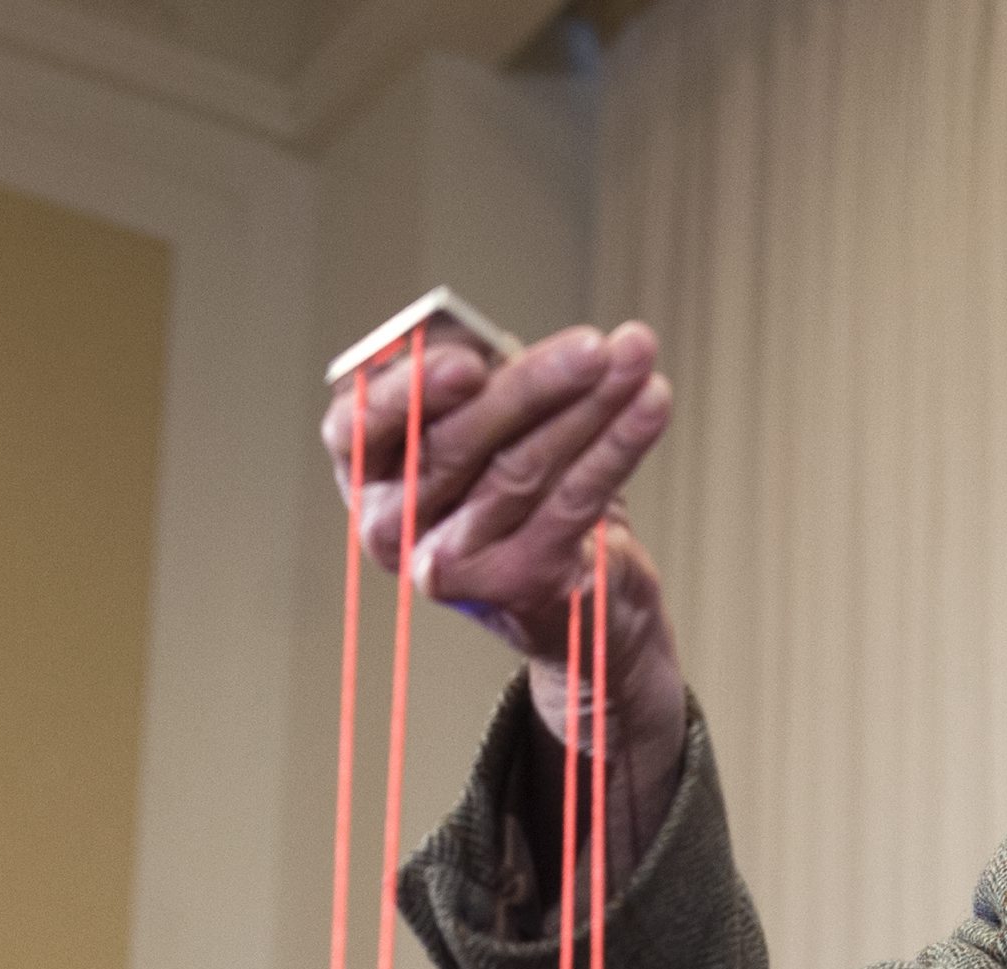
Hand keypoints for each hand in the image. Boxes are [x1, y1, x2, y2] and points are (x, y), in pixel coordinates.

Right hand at [319, 320, 688, 776]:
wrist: (562, 580)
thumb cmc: (507, 470)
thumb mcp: (480, 411)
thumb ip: (472, 374)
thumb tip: (494, 347)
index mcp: (365, 468)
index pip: (356, 428)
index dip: (410, 394)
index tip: (470, 363)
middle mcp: (391, 525)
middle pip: (454, 445)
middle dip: (531, 386)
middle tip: (591, 348)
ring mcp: (450, 563)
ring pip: (521, 469)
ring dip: (590, 406)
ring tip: (635, 356)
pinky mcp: (516, 582)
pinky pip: (572, 502)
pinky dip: (617, 445)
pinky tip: (649, 403)